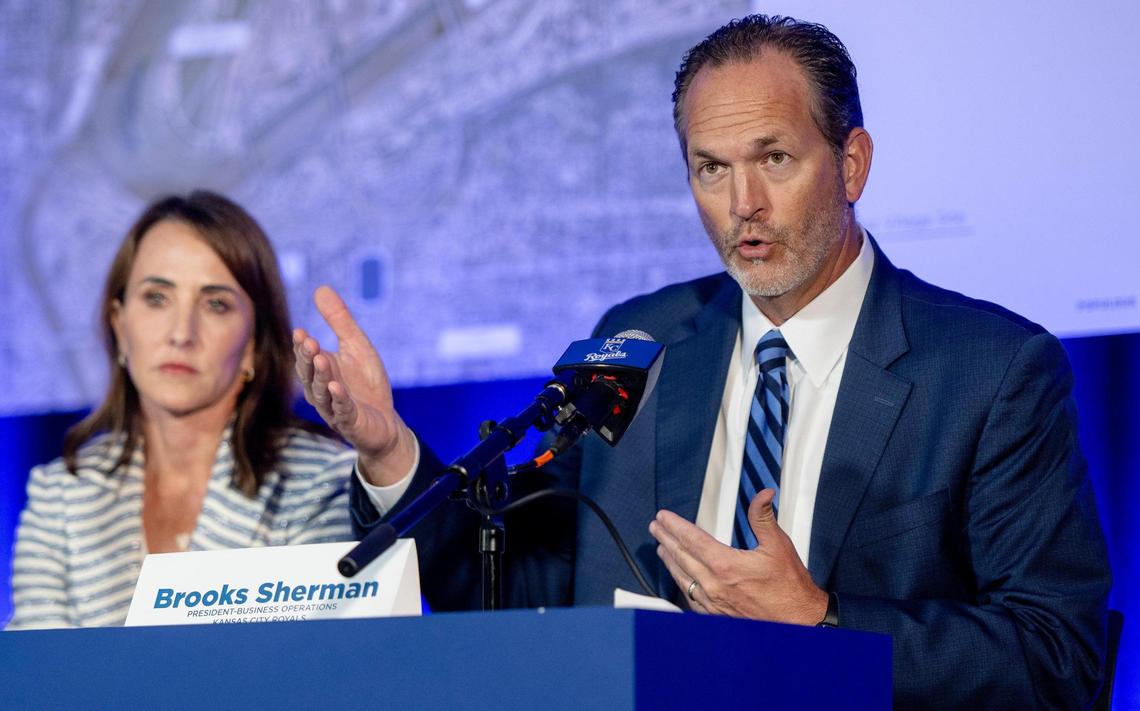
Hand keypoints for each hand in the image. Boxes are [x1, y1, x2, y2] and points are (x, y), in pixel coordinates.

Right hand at [293, 285, 415, 485]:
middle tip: (308, 341)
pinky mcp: (350, 422)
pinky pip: (342, 410)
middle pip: (309, 373)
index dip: (302, 346)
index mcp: (319, 372)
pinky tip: (336, 387)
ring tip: (321, 357)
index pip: (306, 357)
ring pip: (322, 392)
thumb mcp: (357, 346)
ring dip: (321, 375)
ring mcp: (334, 408)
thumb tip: (321, 288)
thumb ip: (339, 321)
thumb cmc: (366, 383)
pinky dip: (339, 399)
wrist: (385, 422)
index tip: (301, 331)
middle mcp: (321, 391)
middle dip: (308, 357)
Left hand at [648, 489, 827, 623]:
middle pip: (681, 557)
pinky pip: (690, 597)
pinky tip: (679, 577)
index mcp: (726, 566)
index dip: (675, 526)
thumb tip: (763, 494)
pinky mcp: (716, 615)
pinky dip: (681, 582)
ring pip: (682, 578)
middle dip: (666, 539)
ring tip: (661, 548)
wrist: (799, 624)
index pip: (691, 540)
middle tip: (656, 527)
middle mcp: (714, 586)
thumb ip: (763, 518)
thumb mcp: (778, 546)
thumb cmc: (790, 588)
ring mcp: (713, 603)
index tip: (663, 516)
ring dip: (669, 560)